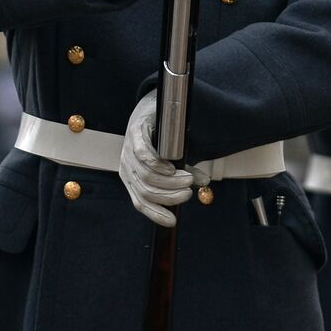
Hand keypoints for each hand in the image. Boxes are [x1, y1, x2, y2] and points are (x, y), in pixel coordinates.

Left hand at [119, 90, 194, 227]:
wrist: (150, 109)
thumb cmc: (160, 138)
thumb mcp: (173, 161)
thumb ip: (185, 173)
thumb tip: (204, 184)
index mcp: (131, 179)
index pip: (140, 202)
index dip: (156, 214)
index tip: (173, 221)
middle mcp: (126, 168)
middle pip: (146, 191)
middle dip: (169, 196)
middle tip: (188, 193)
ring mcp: (128, 151)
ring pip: (146, 176)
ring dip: (169, 182)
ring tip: (188, 180)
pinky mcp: (134, 134)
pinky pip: (143, 154)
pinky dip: (157, 165)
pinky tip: (171, 168)